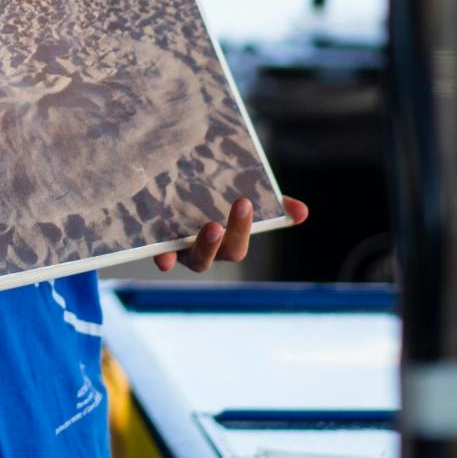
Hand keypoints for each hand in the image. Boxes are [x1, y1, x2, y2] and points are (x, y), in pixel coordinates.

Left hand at [154, 196, 310, 272]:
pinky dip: (162, 257)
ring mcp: (178, 250)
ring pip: (192, 259)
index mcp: (223, 243)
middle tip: (233, 210)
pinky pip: (157, 255)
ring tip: (212, 228)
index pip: (238, 244)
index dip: (244, 227)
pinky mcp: (155, 245)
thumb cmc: (210, 203)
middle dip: (228, 236)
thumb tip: (301, 211)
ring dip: (204, 247)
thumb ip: (271, 206)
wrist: (167, 198)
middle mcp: (202, 251)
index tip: (245, 201)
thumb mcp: (238, 201)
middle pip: (218, 254)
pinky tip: (162, 256)